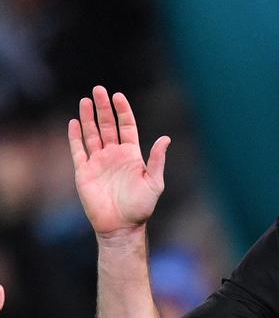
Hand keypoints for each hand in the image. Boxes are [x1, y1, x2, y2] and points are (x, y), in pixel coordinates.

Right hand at [68, 85, 170, 235]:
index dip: (122, 111)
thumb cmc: (140, 207)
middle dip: (103, 108)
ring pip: (91, 134)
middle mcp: (114, 155)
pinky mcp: (84, 172)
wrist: (122, 227)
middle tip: (99, 90)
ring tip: (86, 100)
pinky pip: (78, 151)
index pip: (126, 126)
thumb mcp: (154, 183)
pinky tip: (74, 122)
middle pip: (107, 125)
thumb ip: (156, 160)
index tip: (118, 96)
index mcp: (131, 155)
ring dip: (88, 117)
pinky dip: (75, 137)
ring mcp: (98, 162)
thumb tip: (165, 138)